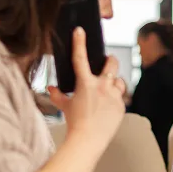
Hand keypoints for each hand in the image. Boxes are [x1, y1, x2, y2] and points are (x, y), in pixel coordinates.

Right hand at [48, 27, 126, 141]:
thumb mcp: (64, 107)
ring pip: (119, 80)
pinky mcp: (122, 105)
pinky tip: (109, 104)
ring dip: (114, 81)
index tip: (80, 30)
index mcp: (85, 83)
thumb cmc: (74, 123)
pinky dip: (115, 97)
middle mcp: (102, 86)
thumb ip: (58, 95)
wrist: (88, 141)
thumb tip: (51, 88)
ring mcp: (114, 95)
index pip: (80, 58)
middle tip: (107, 61)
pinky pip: (121, 96)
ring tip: (109, 87)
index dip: (79, 42)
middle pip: (112, 63)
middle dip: (110, 60)